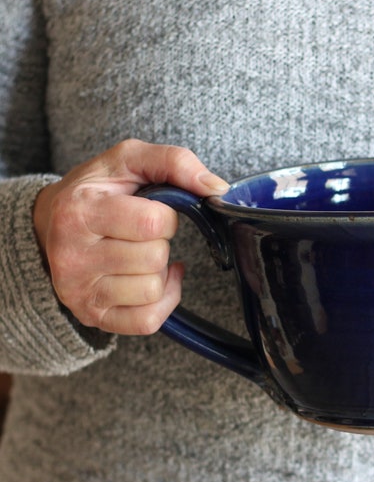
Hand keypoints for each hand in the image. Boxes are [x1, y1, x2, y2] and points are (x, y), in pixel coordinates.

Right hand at [33, 139, 228, 334]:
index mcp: (80, 210)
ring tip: (138, 256)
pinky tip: (150, 282)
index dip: (165, 217)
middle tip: (140, 236)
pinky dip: (161, 302)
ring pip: (152, 290)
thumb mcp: (128, 160)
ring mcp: (79, 290)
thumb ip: (174, 162)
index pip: (153, 222)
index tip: (149, 213)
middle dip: (160, 244)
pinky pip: (148, 321)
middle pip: (155, 258)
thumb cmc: (98, 190)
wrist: (49, 222)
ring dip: (158, 273)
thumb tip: (217, 188)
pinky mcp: (91, 315)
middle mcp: (72, 254)